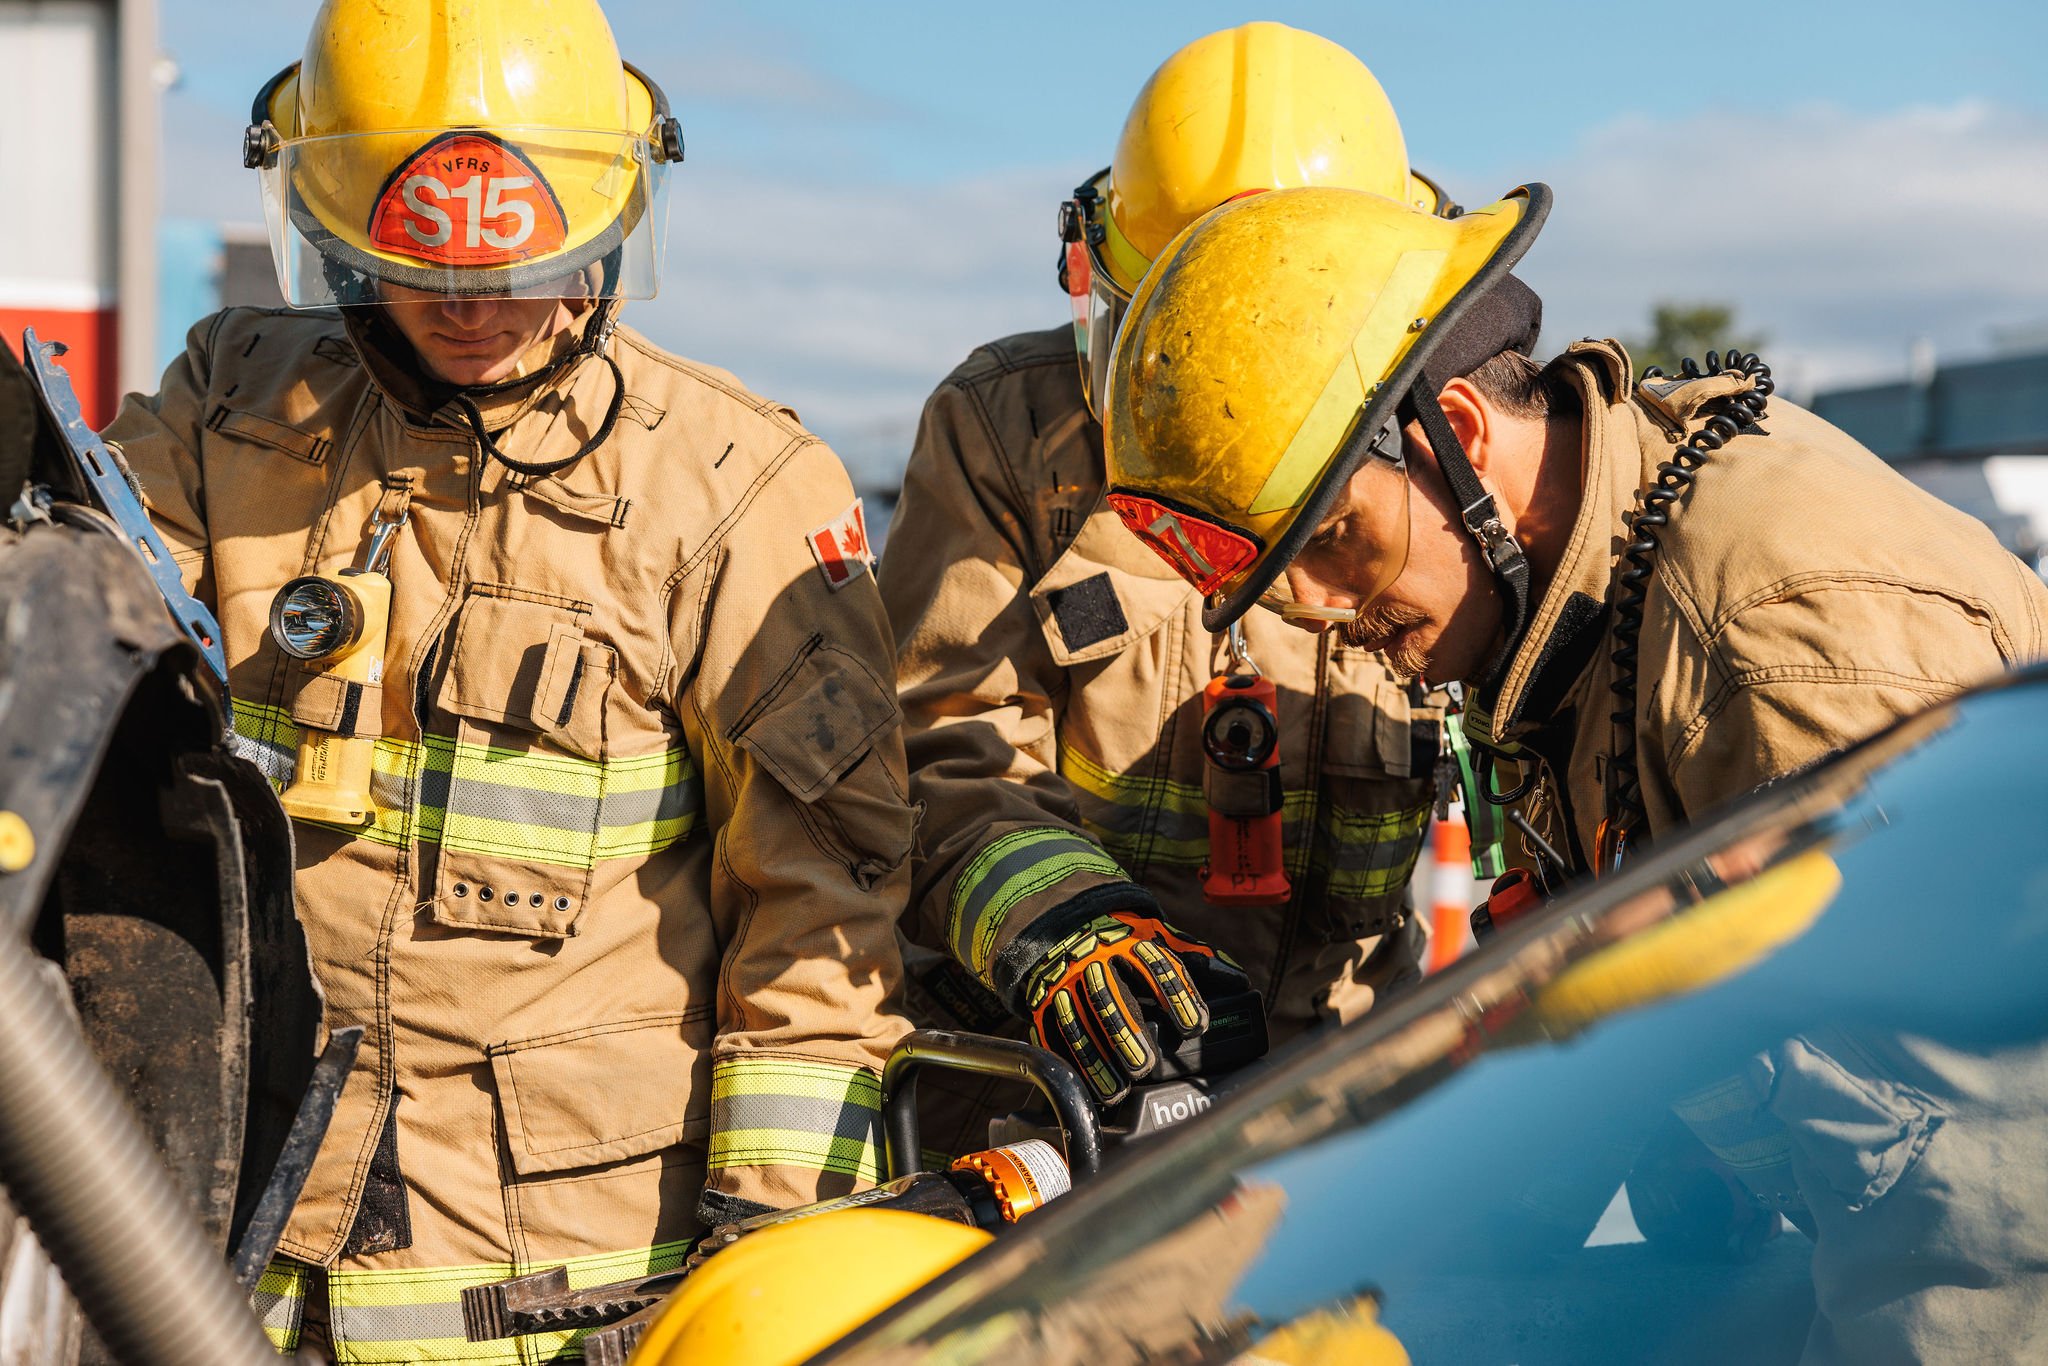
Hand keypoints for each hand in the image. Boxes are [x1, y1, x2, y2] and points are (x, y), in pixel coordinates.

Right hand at [1019, 911, 1246, 1102]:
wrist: (1064, 926)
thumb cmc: (1124, 943)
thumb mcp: (1159, 940)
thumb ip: (1197, 960)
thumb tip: (1239, 982)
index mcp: (1131, 944)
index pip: (1157, 966)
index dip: (1179, 996)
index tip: (1196, 1026)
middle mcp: (1096, 961)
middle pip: (1110, 997)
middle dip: (1127, 1033)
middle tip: (1146, 1066)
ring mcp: (1067, 983)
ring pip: (1078, 1022)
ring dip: (1096, 1058)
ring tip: (1117, 1091)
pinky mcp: (1045, 1004)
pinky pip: (1053, 1035)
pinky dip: (1070, 1063)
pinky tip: (1086, 1086)